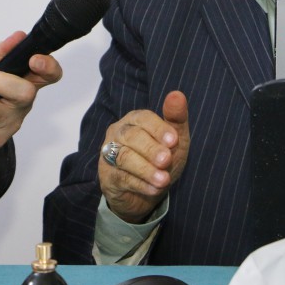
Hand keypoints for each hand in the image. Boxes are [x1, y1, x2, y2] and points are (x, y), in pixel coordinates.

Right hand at [99, 90, 189, 223]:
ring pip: (124, 157)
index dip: (158, 128)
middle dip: (151, 149)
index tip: (174, 140)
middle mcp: (118, 133)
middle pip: (131, 136)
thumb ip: (176, 118)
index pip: (143, 118)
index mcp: (135, 119)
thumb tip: (177, 94)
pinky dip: (140, 184)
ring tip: (164, 180)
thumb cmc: (163, 157)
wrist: (150, 190)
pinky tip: (155, 189)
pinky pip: (122, 178)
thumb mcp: (175, 139)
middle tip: (167, 160)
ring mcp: (109, 155)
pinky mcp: (107, 177)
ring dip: (146, 169)